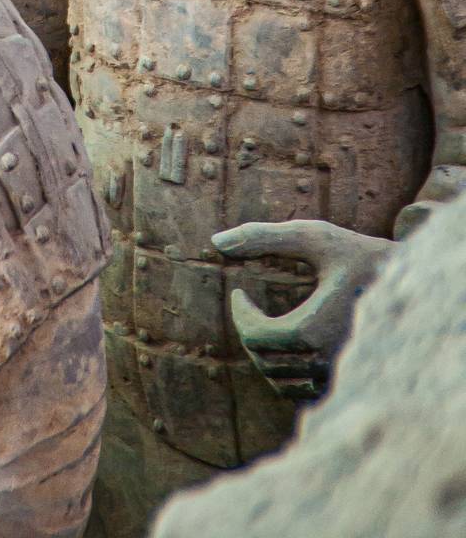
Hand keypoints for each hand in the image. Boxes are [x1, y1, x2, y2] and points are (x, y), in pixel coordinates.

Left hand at [213, 219, 393, 400]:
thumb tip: (217, 242)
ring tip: (262, 322)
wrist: (408, 283)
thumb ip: (263, 237)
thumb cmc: (356, 255)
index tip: (239, 291)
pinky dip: (282, 370)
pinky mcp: (342, 381)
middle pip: (263, 360)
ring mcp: (334, 375)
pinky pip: (299, 390)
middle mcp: (323, 360)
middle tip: (247, 305)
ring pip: (278, 380)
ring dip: (262, 352)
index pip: (255, 336)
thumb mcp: (313, 237)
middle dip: (247, 330)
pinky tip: (284, 341)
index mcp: (312, 329)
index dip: (239, 312)